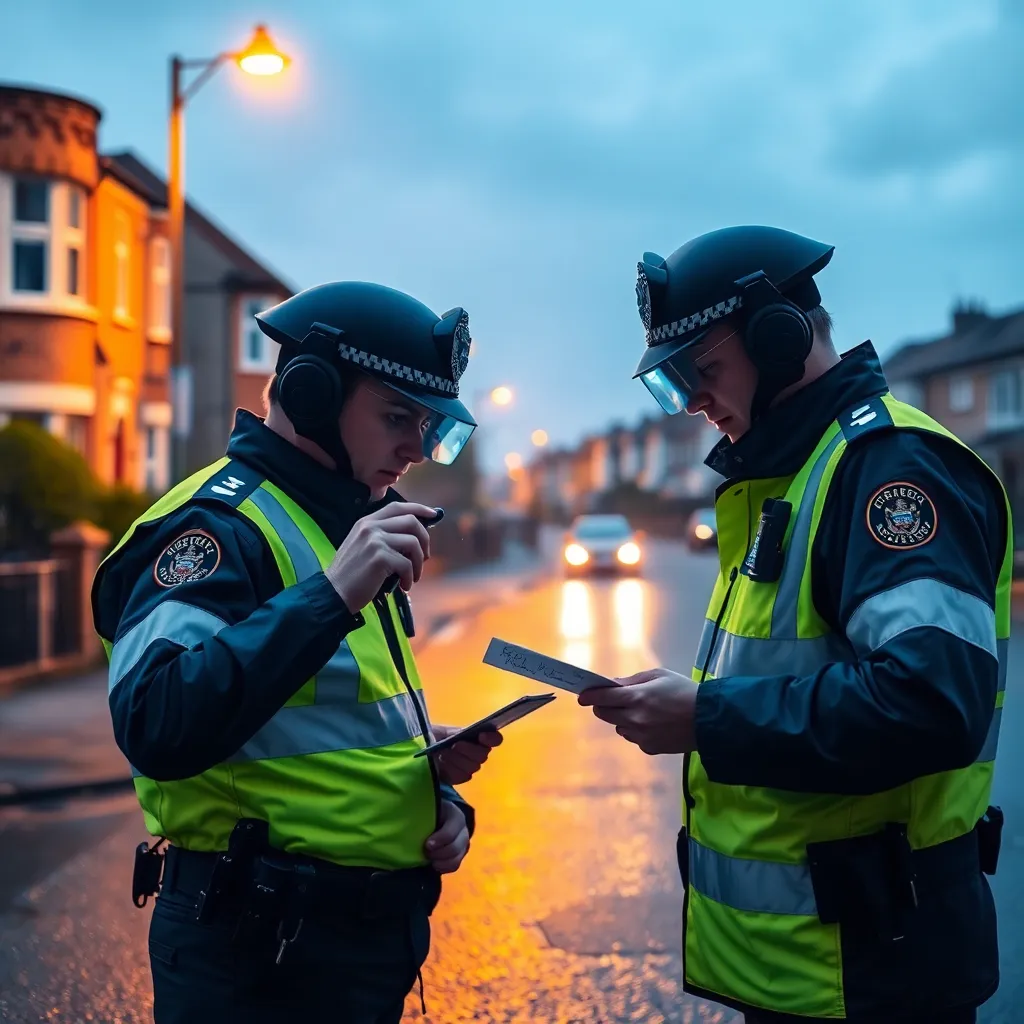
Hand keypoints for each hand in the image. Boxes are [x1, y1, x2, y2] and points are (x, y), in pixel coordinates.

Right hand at [325, 502, 437, 610]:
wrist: (334, 593)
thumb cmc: (352, 574)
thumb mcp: (363, 547)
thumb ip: (384, 537)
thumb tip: (415, 537)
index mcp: (366, 522)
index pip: (397, 507)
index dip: (418, 509)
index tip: (433, 514)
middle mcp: (370, 527)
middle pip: (411, 521)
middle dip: (425, 539)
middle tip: (424, 557)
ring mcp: (375, 541)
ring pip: (413, 543)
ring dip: (419, 563)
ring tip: (413, 576)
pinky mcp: (379, 558)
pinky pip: (407, 564)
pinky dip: (410, 577)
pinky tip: (404, 586)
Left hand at [425, 799, 469, 873]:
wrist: (438, 819)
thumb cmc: (429, 814)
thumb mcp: (427, 809)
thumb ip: (420, 814)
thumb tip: (404, 816)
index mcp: (455, 816)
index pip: (452, 830)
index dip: (441, 839)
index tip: (427, 844)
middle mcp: (462, 830)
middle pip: (455, 847)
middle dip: (439, 853)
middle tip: (426, 853)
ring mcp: (463, 843)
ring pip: (456, 858)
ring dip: (441, 862)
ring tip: (429, 860)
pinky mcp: (460, 855)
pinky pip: (455, 865)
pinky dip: (444, 867)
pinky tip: (434, 865)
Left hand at [430, 725, 502, 783]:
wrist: (420, 752)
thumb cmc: (432, 737)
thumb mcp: (442, 731)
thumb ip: (455, 733)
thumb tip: (462, 736)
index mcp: (476, 737)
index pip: (495, 739)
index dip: (492, 738)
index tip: (481, 736)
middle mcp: (477, 752)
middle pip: (483, 755)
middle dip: (468, 750)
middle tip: (454, 745)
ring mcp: (470, 766)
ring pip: (473, 766)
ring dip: (457, 760)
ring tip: (442, 755)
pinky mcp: (460, 777)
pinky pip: (463, 776)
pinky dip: (451, 771)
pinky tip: (442, 767)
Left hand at [578, 668, 698, 754]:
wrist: (710, 720)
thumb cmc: (685, 691)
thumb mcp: (659, 676)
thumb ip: (632, 681)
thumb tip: (611, 685)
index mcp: (637, 697)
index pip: (602, 697)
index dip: (589, 696)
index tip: (582, 695)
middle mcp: (635, 719)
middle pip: (604, 714)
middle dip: (604, 706)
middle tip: (611, 700)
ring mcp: (641, 736)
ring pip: (618, 727)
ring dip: (622, 718)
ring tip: (643, 711)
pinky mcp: (649, 748)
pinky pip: (633, 737)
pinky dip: (636, 730)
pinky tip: (654, 724)